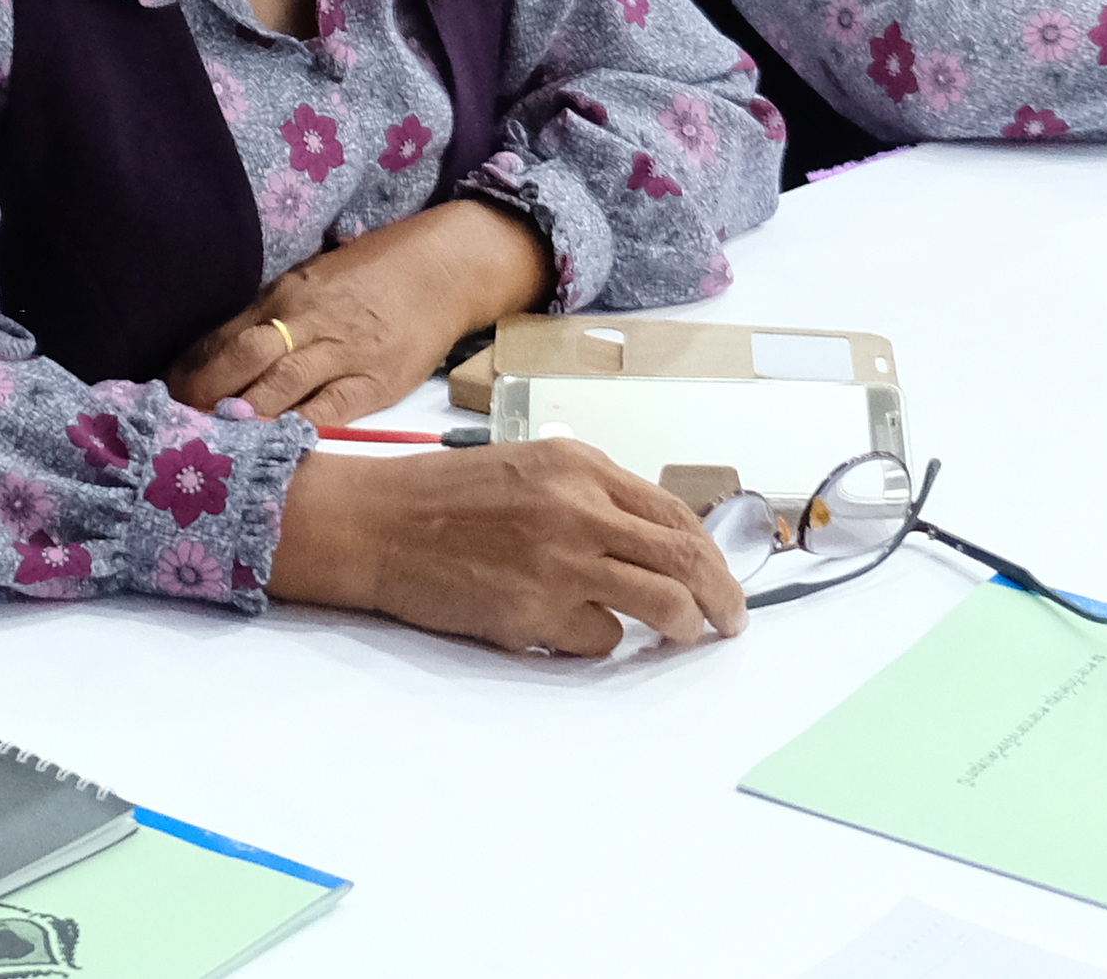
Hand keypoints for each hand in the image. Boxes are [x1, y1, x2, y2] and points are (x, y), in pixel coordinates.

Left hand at [162, 200, 540, 425]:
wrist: (441, 272)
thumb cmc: (370, 277)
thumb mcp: (312, 282)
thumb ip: (269, 316)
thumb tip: (216, 353)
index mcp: (284, 294)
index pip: (224, 334)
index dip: (190, 369)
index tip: (162, 398)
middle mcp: (306, 320)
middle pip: (242, 357)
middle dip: (206, 394)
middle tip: (179, 427)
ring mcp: (342, 351)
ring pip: (279, 385)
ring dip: (243, 416)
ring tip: (213, 445)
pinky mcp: (375, 381)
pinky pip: (329, 410)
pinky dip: (297, 429)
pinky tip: (273, 448)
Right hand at [271, 438, 743, 655]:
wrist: (376, 523)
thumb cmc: (444, 498)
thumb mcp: (527, 469)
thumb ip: (588, 496)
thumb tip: (655, 543)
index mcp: (578, 466)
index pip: (674, 512)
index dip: (711, 552)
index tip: (723, 578)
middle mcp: (577, 508)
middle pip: (685, 559)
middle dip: (722, 597)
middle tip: (731, 621)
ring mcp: (559, 561)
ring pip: (662, 604)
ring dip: (682, 627)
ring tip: (679, 636)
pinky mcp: (536, 610)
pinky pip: (599, 639)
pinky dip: (597, 640)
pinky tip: (570, 629)